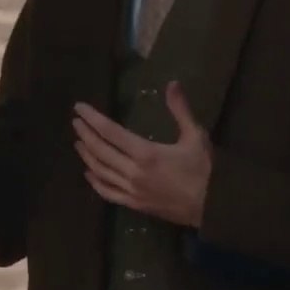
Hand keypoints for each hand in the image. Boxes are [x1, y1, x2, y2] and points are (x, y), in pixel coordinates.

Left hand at [73, 81, 212, 227]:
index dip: (93, 119)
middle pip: (100, 151)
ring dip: (87, 156)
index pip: (110, 132)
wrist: (213, 206)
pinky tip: (89, 173)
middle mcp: (133, 172)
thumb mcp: (195, 135)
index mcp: (145, 153)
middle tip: (76, 122)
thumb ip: (180, 109)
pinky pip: (108, 193)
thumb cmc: (204, 169)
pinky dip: (95, 182)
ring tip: (78, 143)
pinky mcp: (134, 204)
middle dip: (85, 135)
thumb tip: (172, 84)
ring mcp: (131, 191)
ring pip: (100, 172)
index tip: (79, 108)